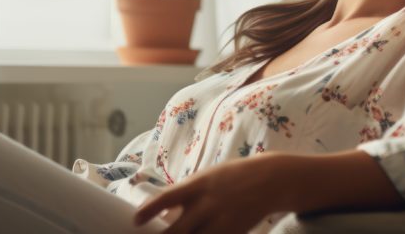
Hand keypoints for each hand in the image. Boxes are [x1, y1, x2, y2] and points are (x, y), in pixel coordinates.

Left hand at [132, 153, 288, 233]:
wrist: (269, 180)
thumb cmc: (232, 177)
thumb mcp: (207, 177)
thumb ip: (186, 195)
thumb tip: (162, 215)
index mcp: (198, 185)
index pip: (167, 197)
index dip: (149, 210)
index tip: (136, 220)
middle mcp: (207, 204)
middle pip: (177, 231)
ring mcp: (221, 222)